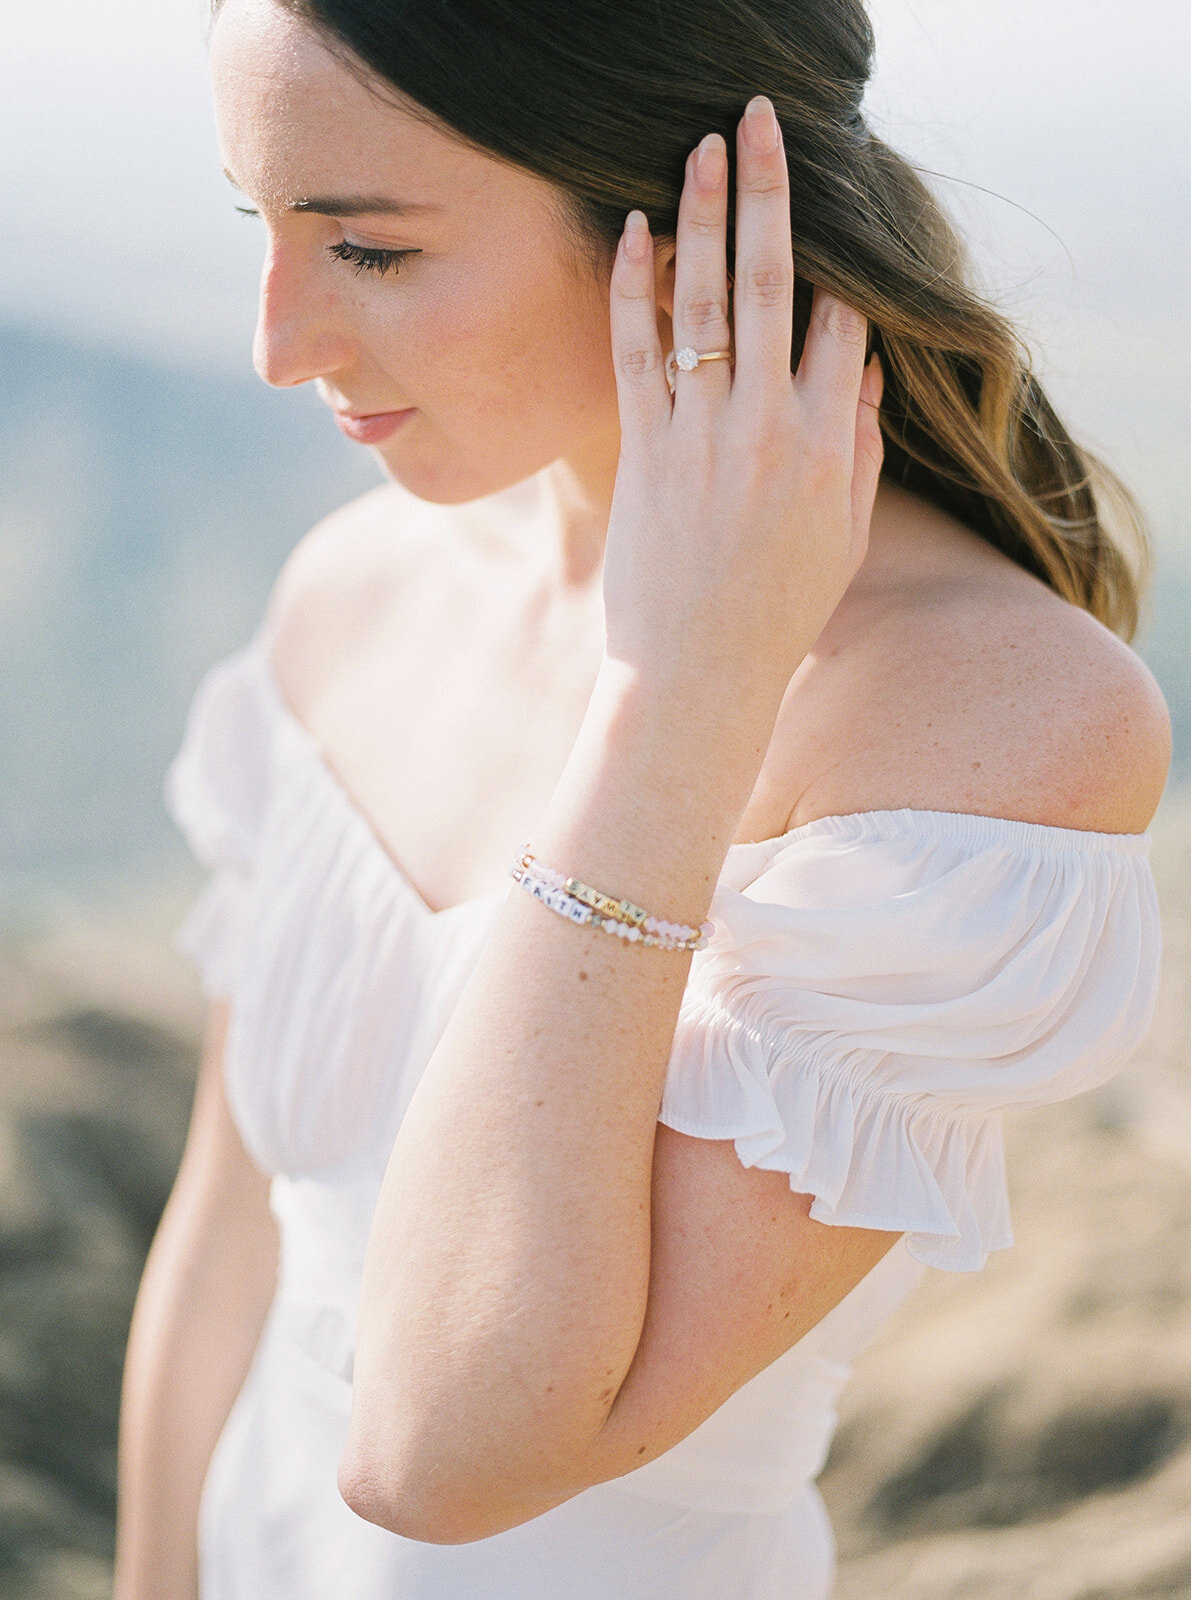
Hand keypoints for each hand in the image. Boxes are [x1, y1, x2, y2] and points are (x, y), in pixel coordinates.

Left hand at [602, 94, 883, 714]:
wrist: (698, 673)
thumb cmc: (776, 612)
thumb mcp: (845, 537)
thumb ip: (863, 448)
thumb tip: (870, 367)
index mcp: (830, 446)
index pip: (844, 323)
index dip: (838, 264)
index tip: (828, 217)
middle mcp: (769, 426)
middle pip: (777, 282)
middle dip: (771, 192)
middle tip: (762, 121)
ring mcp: (702, 434)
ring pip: (705, 299)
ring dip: (702, 213)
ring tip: (701, 147)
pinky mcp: (642, 450)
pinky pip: (636, 348)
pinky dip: (634, 284)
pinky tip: (632, 229)